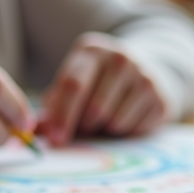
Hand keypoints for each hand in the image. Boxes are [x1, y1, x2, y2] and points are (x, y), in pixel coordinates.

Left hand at [39, 32, 169, 145]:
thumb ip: (53, 107)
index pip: (73, 85)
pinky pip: (135, 129)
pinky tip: (127, 117)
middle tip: (86, 127)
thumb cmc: (99, 83)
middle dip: (85, 127)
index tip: (55, 140)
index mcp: (91, 51)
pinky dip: (126, 132)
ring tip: (107, 118)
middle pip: (94, 108)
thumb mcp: (75, 84)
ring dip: (105, 129)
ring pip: (115, 121)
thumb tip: (32, 133)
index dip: (62, 116)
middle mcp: (119, 57)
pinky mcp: (160, 96)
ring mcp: (144, 75)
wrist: (147, 69)